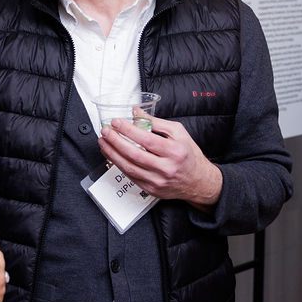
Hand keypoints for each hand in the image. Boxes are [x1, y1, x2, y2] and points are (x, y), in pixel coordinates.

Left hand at [98, 113, 222, 208]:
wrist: (198, 181)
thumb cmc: (189, 155)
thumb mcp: (179, 133)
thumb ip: (156, 122)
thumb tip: (136, 112)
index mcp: (174, 151)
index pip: (147, 139)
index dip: (128, 130)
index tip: (116, 122)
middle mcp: (166, 168)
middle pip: (134, 154)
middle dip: (116, 141)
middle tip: (105, 131)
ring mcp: (157, 181)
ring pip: (129, 167)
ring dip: (112, 154)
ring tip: (103, 142)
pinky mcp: (151, 189)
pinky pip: (130, 176)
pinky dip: (119, 165)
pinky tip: (112, 155)